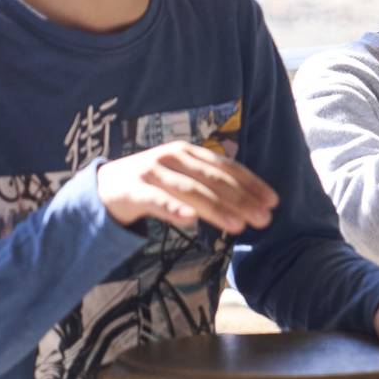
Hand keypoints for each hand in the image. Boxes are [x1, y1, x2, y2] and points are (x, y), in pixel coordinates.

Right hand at [97, 142, 278, 233]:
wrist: (105, 186)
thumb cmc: (153, 184)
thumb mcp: (183, 178)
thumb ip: (210, 186)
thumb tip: (249, 205)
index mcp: (189, 152)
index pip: (227, 167)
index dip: (252, 184)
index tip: (273, 202)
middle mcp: (172, 157)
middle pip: (213, 180)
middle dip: (242, 199)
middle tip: (264, 219)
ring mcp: (152, 172)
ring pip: (190, 191)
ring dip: (217, 208)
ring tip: (238, 225)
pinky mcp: (133, 190)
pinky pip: (157, 201)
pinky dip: (175, 209)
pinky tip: (191, 220)